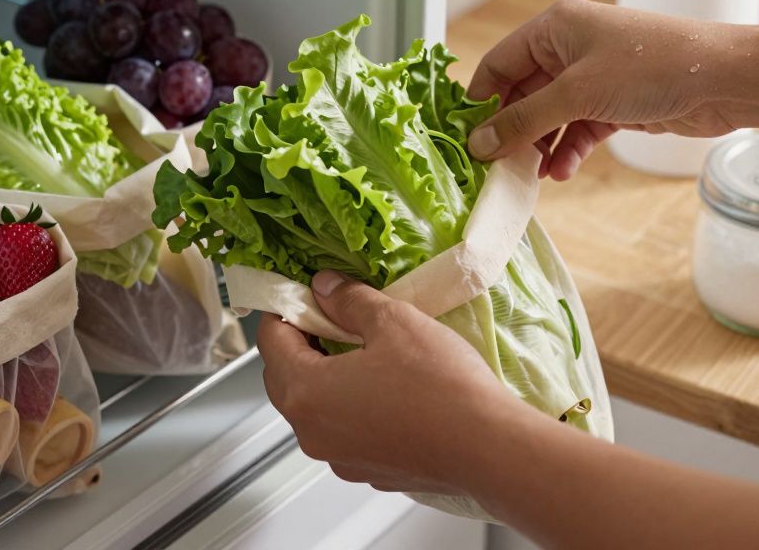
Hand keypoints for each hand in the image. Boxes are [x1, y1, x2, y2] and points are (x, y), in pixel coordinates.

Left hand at [257, 270, 531, 493]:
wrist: (489, 448)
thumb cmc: (441, 387)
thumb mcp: (392, 321)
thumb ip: (349, 300)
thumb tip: (326, 287)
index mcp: (305, 393)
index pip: (269, 341)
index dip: (286, 309)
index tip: (307, 294)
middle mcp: (312, 433)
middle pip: (286, 377)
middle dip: (305, 343)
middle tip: (338, 316)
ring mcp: (338, 458)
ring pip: (317, 407)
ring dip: (331, 376)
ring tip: (369, 351)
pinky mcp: (368, 471)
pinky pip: (346, 431)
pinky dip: (355, 407)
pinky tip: (390, 389)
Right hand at [467, 0, 743, 179]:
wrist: (723, 80)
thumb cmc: (653, 67)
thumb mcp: (577, 95)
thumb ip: (524, 120)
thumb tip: (479, 143)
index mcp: (554, 26)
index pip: (498, 64)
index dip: (480, 102)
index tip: (466, 141)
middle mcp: (571, 47)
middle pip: (521, 93)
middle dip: (511, 130)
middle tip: (496, 167)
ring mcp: (594, 76)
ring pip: (549, 115)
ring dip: (539, 146)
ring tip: (530, 177)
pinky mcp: (616, 102)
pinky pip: (577, 129)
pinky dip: (568, 150)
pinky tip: (562, 173)